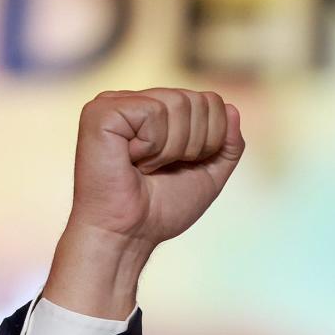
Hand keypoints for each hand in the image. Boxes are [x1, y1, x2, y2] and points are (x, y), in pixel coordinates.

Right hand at [69, 88, 244, 244]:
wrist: (130, 234)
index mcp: (160, 112)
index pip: (211, 101)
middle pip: (198, 100)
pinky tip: (131, 159)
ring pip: (178, 104)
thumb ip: (227, 145)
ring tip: (145, 166)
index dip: (212, 139)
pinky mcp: (102, 110)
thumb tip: (232, 109)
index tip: (184, 165)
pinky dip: (152, 146)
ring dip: (172, 149)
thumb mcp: (208, 175)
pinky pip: (153, 111)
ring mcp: (116, 102)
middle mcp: (137, 101)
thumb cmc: (162, 209)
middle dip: (194, 145)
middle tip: (163, 168)